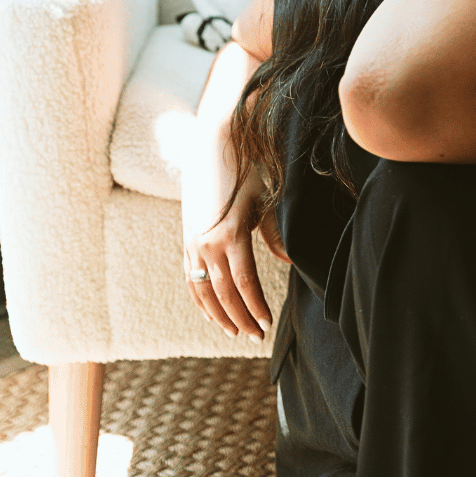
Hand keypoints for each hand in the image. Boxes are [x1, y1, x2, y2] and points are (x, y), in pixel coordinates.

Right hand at [181, 124, 290, 341]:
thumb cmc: (248, 165)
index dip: (256, 308)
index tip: (267, 324)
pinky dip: (200, 300)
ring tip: (235, 331)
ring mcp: (193, 242)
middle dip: (241, 319)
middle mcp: (207, 243)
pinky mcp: (187, 238)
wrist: (213, 140)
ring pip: (203, 292)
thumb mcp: (266, 197)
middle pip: (224, 294)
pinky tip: (212, 312)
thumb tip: (288, 263)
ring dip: (219, 315)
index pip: (244, 285)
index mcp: (230, 234)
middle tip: (256, 336)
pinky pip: (190, 278)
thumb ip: (275, 234)